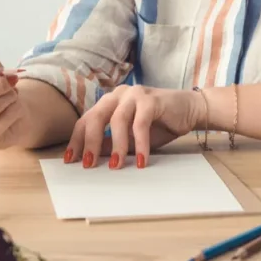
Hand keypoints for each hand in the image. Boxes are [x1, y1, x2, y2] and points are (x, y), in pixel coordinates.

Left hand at [64, 86, 203, 168]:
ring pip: (117, 120)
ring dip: (116, 146)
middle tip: (88, 165)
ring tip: (115, 166)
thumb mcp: (131, 139)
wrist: (190, 110)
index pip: (86, 119)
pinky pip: (140, 124)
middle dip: (89, 142)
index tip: (70, 160)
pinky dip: (139, 144)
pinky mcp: (152, 100)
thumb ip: (111, 143)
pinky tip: (141, 161)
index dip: (77, 140)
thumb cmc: (159, 125)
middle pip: (96, 117)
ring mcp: (135, 94)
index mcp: (110, 102)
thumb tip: (91, 157)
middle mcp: (119, 94)